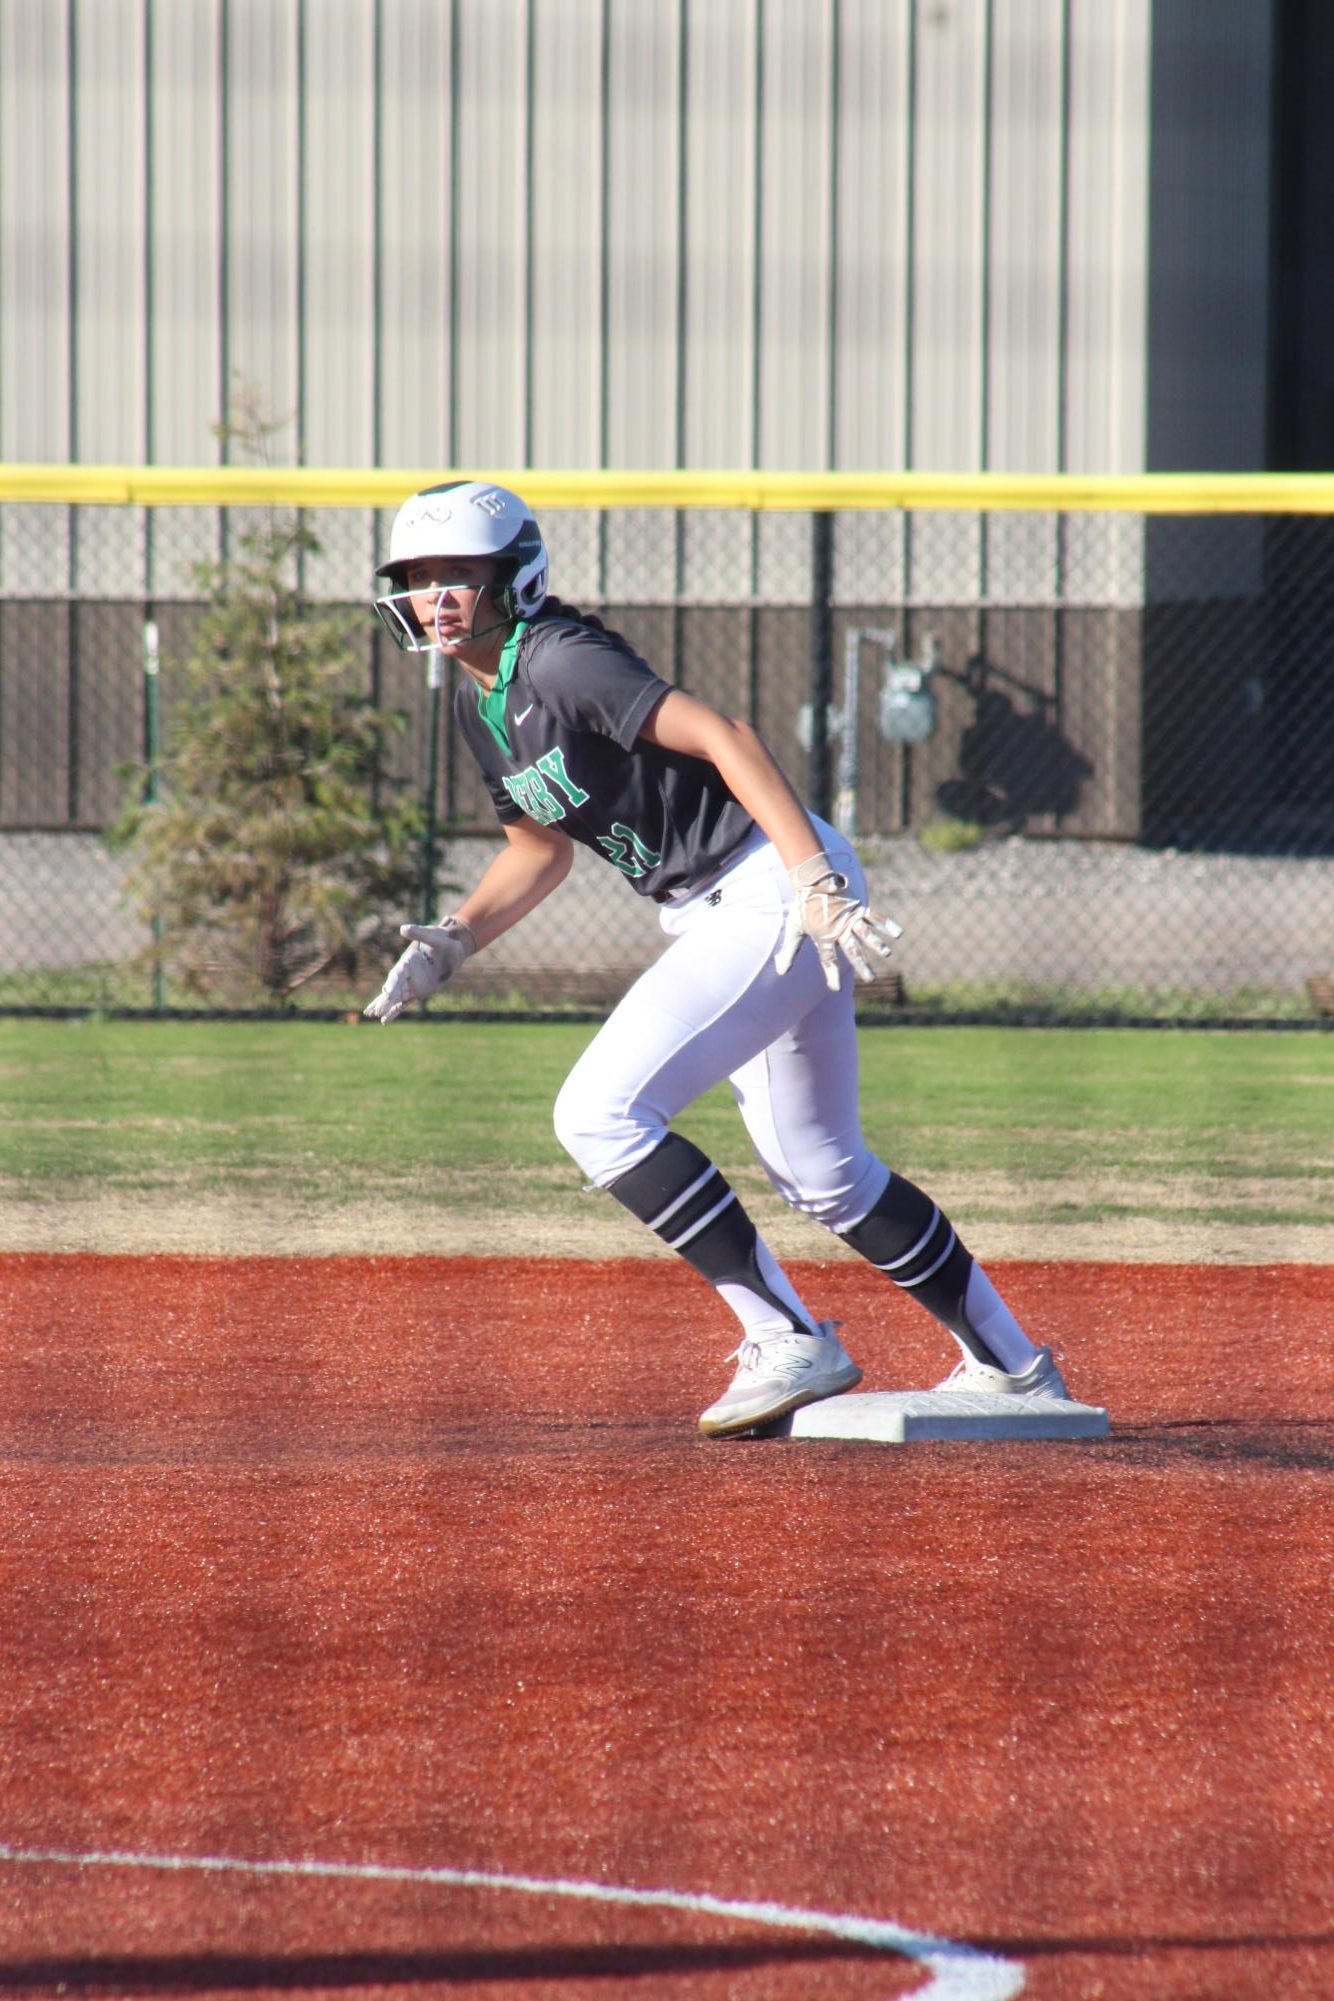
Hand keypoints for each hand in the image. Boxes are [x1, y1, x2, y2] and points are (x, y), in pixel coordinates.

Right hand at [363, 918, 476, 1022]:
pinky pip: (404, 1003)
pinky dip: (394, 1011)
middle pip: (393, 988)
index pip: (398, 974)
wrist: (454, 946)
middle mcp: (407, 973)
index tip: (387, 993)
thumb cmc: (444, 939)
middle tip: (374, 1011)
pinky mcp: (417, 991)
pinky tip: (384, 1021)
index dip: (392, 983)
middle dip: (384, 999)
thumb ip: (420, 933)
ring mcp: (411, 983)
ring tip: (372, 1015)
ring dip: (385, 1006)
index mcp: (409, 960)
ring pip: (395, 997)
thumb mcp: (434, 936)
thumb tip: (403, 929)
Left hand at [773, 852, 902, 990]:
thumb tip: (780, 972)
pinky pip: (874, 917)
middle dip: (862, 965)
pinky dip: (886, 924)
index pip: (828, 959)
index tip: (835, 988)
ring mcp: (850, 917)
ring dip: (877, 943)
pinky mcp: (858, 907)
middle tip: (871, 978)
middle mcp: (839, 929)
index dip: (831, 974)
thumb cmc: (802, 907)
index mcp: (823, 936)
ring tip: (887, 953)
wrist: (811, 880)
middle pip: (852, 950)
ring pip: (866, 933)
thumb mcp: (794, 929)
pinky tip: (897, 933)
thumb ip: (789, 951)